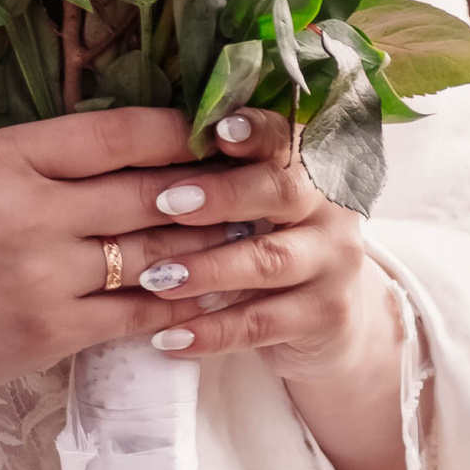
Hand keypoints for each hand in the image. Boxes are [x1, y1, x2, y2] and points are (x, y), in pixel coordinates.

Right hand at [0, 107, 409, 469]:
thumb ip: (49, 157)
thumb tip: (139, 140)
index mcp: (9, 154)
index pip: (123, 130)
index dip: (188, 128)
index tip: (234, 124)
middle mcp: (31, 208)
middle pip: (154, 191)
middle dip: (221, 186)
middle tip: (277, 177)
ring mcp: (44, 275)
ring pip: (158, 255)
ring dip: (217, 247)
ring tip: (265, 234)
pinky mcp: (50, 333)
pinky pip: (140, 316)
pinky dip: (185, 307)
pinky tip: (221, 298)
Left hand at [162, 113, 411, 469]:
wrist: (328, 320)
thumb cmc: (263, 240)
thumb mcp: (251, 201)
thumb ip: (214, 170)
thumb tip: (135, 138)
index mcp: (308, 163)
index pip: (284, 135)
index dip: (253, 130)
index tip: (214, 130)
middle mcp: (330, 206)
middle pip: (283, 191)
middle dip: (223, 195)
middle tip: (167, 202)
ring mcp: (334, 263)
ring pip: (269, 260)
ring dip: (209, 269)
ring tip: (157, 278)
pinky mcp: (325, 316)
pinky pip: (263, 324)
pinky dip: (213, 332)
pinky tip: (169, 339)